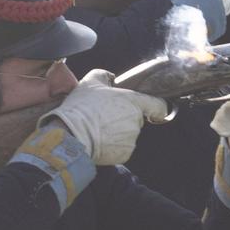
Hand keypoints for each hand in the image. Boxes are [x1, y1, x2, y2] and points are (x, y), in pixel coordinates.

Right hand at [44, 69, 168, 165]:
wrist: (71, 134)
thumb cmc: (81, 107)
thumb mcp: (90, 82)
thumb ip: (105, 75)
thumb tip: (111, 78)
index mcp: (132, 101)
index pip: (158, 105)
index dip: (156, 108)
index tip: (153, 111)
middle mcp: (136, 121)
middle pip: (137, 120)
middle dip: (124, 120)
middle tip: (105, 118)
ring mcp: (131, 139)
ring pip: (128, 135)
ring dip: (117, 134)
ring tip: (99, 130)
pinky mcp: (125, 154)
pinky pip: (121, 149)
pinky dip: (113, 147)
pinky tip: (99, 141)